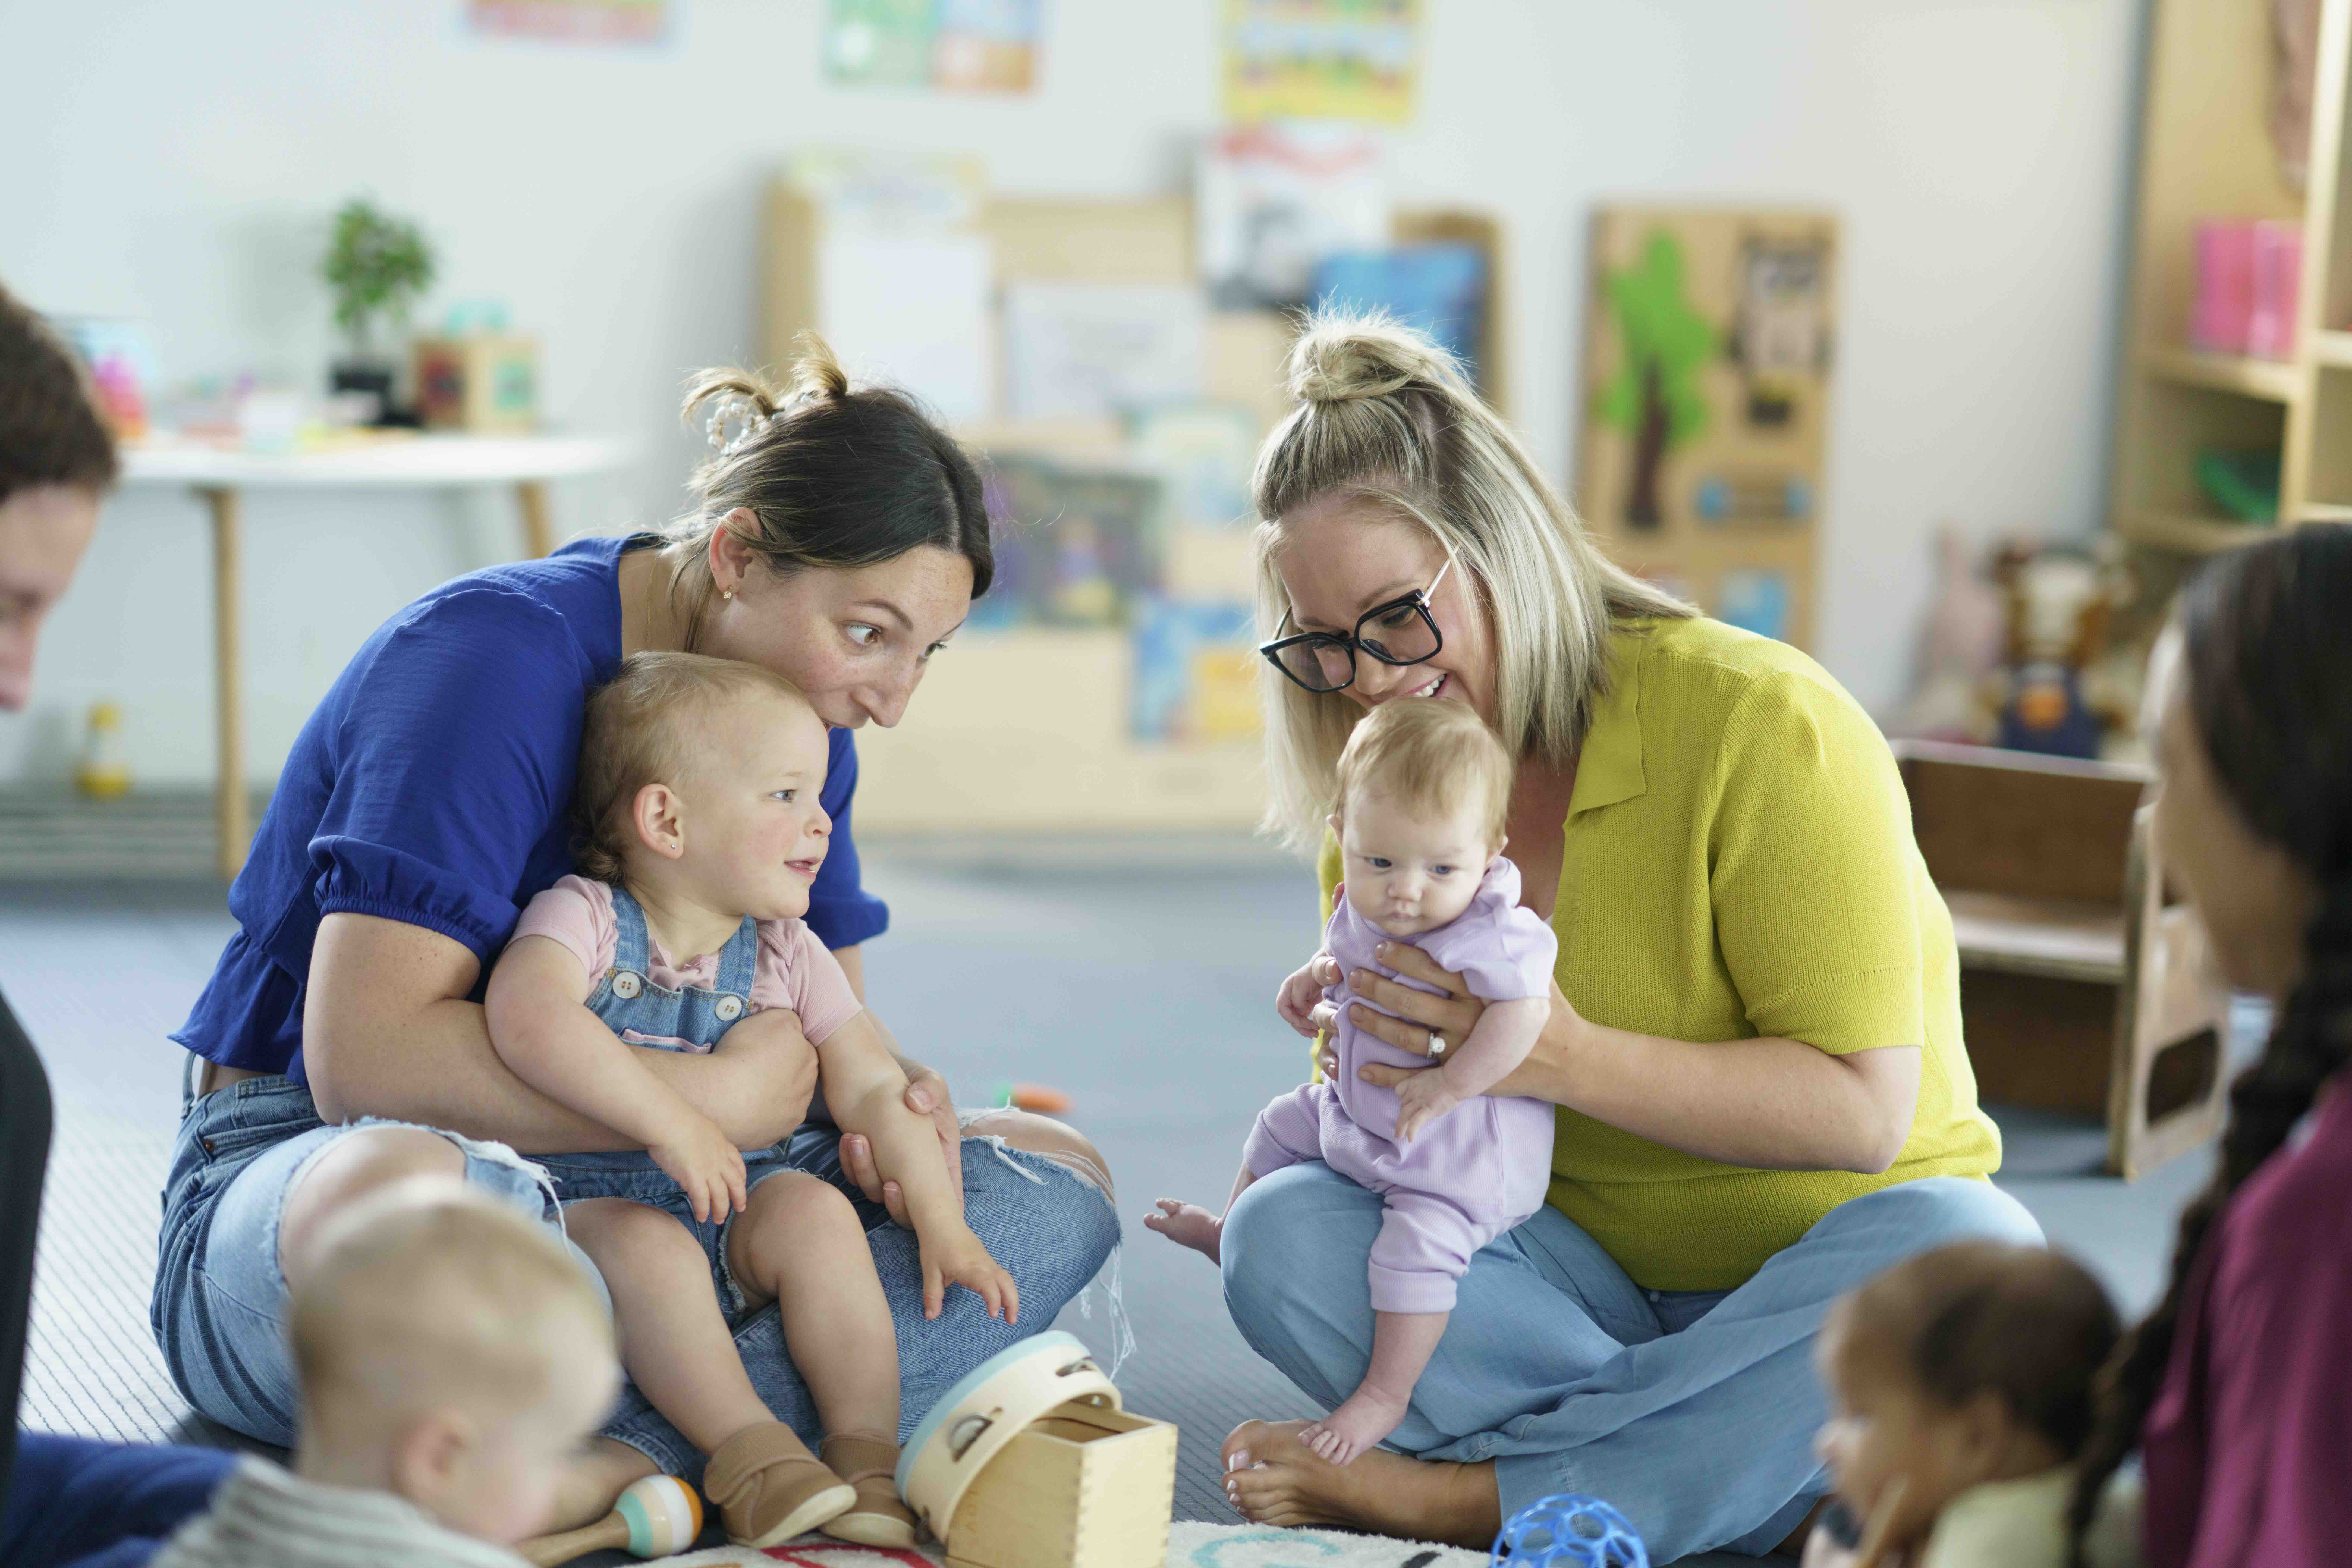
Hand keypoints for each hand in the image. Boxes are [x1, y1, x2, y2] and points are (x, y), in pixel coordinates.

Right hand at [647, 1108, 748, 1223]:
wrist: (668, 1121)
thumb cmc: (675, 1119)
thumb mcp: (698, 1127)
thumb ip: (701, 1141)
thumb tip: (693, 1149)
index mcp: (721, 1143)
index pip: (737, 1163)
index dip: (741, 1175)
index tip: (741, 1184)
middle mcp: (719, 1158)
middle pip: (735, 1182)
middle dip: (739, 1197)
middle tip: (740, 1209)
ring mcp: (708, 1169)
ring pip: (721, 1195)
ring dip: (721, 1210)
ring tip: (718, 1220)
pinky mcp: (694, 1178)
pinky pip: (702, 1199)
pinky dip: (703, 1210)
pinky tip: (702, 1217)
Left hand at [840, 1066, 960, 1226]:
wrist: (879, 1070)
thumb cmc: (911, 1078)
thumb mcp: (927, 1078)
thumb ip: (930, 1088)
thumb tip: (917, 1102)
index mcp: (942, 1156)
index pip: (950, 1197)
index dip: (941, 1212)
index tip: (924, 1207)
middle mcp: (917, 1168)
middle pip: (911, 1208)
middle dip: (898, 1204)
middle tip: (889, 1183)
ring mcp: (890, 1167)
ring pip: (878, 1193)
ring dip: (866, 1174)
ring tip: (858, 1140)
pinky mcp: (867, 1161)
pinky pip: (856, 1177)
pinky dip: (850, 1165)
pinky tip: (847, 1139)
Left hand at [919, 1221, 1019, 1323]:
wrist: (942, 1221)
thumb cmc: (935, 1245)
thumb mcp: (930, 1271)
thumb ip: (932, 1295)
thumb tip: (931, 1316)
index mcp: (968, 1267)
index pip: (987, 1284)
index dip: (993, 1299)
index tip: (994, 1315)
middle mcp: (982, 1263)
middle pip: (1005, 1281)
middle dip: (1012, 1302)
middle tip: (1011, 1321)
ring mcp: (987, 1260)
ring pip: (1006, 1278)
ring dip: (1012, 1296)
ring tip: (1010, 1316)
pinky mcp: (986, 1259)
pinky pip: (1002, 1274)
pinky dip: (1007, 1288)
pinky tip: (1003, 1300)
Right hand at [1276, 953, 1343, 1037]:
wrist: (1329, 971)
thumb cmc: (1321, 971)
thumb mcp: (1313, 977)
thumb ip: (1301, 993)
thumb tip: (1302, 1010)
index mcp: (1288, 987)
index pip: (1282, 1006)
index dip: (1291, 1016)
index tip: (1305, 1021)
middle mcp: (1290, 996)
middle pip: (1288, 1016)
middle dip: (1299, 1025)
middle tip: (1314, 1029)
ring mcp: (1297, 1003)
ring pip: (1295, 1021)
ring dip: (1304, 1029)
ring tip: (1316, 1033)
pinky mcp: (1304, 1008)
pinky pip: (1302, 1021)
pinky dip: (1307, 1028)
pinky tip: (1316, 1031)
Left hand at [1350, 951, 1577, 1101]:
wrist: (1564, 1057)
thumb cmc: (1546, 1006)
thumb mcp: (1533, 968)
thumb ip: (1508, 938)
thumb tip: (1495, 892)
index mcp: (1483, 989)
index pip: (1435, 968)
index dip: (1403, 957)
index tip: (1378, 946)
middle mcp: (1470, 1019)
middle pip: (1413, 1002)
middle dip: (1378, 988)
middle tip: (1354, 976)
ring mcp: (1463, 1051)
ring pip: (1408, 1038)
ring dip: (1375, 1025)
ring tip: (1349, 1011)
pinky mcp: (1461, 1076)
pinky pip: (1417, 1079)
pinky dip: (1387, 1076)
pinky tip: (1361, 1069)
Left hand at [1391, 1066, 1461, 1142]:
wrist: (1456, 1079)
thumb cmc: (1451, 1077)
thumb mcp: (1434, 1076)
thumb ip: (1429, 1084)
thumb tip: (1435, 1090)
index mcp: (1415, 1082)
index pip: (1400, 1091)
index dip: (1402, 1098)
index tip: (1406, 1104)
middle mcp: (1413, 1092)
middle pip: (1403, 1105)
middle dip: (1401, 1116)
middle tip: (1399, 1126)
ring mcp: (1419, 1101)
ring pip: (1404, 1115)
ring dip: (1400, 1127)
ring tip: (1398, 1136)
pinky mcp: (1427, 1109)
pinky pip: (1415, 1122)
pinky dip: (1411, 1131)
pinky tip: (1410, 1139)